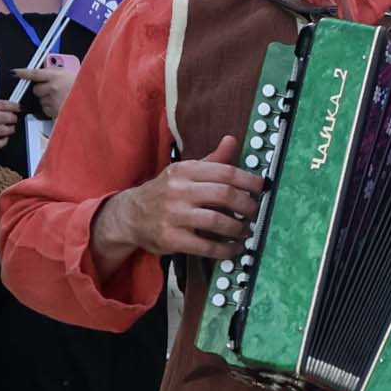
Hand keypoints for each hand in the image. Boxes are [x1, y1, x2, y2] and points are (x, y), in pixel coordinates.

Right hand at [0, 98, 22, 151]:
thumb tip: (10, 108)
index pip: (1, 105)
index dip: (13, 106)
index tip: (19, 107)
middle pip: (4, 117)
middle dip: (13, 118)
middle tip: (14, 118)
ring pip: (2, 130)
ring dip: (10, 129)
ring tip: (11, 127)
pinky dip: (4, 141)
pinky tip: (4, 137)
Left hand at [20, 53, 79, 119]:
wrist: (93, 101)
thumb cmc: (83, 88)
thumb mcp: (71, 75)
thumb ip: (56, 73)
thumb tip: (44, 73)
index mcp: (57, 75)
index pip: (35, 73)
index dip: (24, 73)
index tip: (16, 73)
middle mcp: (53, 87)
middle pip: (36, 89)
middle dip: (42, 90)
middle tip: (54, 91)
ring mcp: (53, 100)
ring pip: (41, 101)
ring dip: (48, 101)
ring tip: (61, 99)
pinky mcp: (55, 111)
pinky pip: (47, 110)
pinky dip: (52, 109)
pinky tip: (62, 106)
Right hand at [95, 135, 265, 260]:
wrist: (129, 215)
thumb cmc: (164, 192)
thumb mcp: (184, 172)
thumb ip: (211, 160)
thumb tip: (232, 140)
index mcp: (184, 170)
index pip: (224, 172)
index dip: (248, 180)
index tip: (261, 187)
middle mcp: (178, 190)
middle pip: (224, 195)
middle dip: (247, 205)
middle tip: (255, 211)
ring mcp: (173, 215)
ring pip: (217, 221)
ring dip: (238, 228)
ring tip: (245, 230)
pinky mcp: (171, 238)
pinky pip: (205, 246)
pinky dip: (224, 250)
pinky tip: (233, 248)